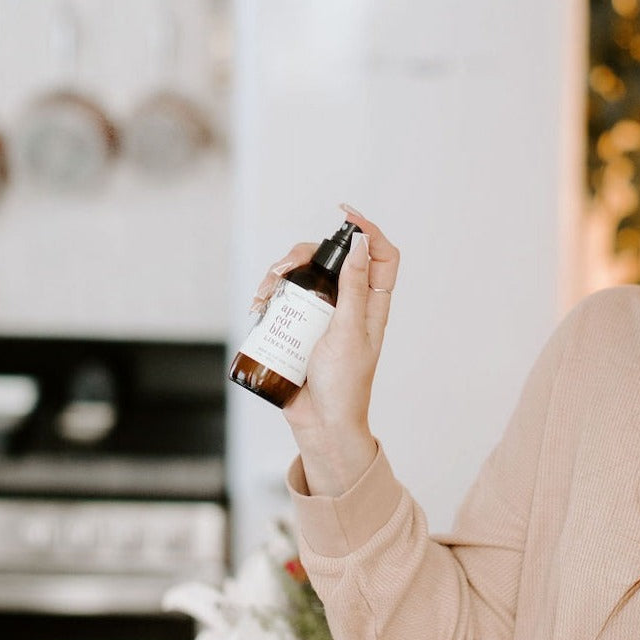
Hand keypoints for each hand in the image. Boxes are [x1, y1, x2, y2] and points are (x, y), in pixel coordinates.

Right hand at [256, 208, 399, 495]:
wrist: (321, 424)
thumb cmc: (344, 385)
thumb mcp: (351, 332)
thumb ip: (355, 288)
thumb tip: (362, 244)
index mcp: (371, 304)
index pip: (381, 256)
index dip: (369, 230)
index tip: (344, 215)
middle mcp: (348, 305)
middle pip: (331, 259)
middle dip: (304, 253)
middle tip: (283, 268)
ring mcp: (322, 316)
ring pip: (303, 277)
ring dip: (279, 276)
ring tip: (265, 292)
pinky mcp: (299, 328)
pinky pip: (285, 301)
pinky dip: (269, 297)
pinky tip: (258, 306)